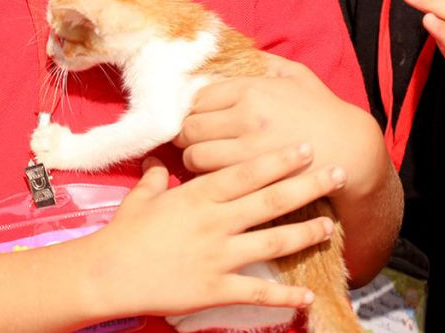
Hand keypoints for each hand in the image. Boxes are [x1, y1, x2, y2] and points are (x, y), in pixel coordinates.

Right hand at [85, 145, 341, 317]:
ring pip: (272, 242)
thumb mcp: (141, 197)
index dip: (279, 160)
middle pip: (269, 201)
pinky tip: (308, 295)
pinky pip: (257, 292)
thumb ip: (156, 178)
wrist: (108, 274)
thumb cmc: (123, 234)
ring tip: (331, 226)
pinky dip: (284, 295)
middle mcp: (214, 222)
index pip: (247, 173)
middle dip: (306, 186)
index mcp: (198, 196)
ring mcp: (218, 256)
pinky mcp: (216, 288)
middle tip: (336, 174)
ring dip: (305, 234)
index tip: (306, 148)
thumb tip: (158, 162)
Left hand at [173, 56, 398, 283]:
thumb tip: (239, 53)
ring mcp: (249, 150)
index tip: (196, 115)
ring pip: (194, 155)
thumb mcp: (297, 75)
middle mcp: (246, 117)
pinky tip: (216, 174)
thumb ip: (265, 63)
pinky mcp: (254, 177)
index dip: (193, 108)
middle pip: (190, 126)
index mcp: (252, 89)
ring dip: (193, 157)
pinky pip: (212, 178)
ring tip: (202, 158)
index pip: (199, 97)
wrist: (352, 150)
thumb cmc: (324, 112)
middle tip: (193, 138)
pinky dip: (208, 177)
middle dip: (187, 133)